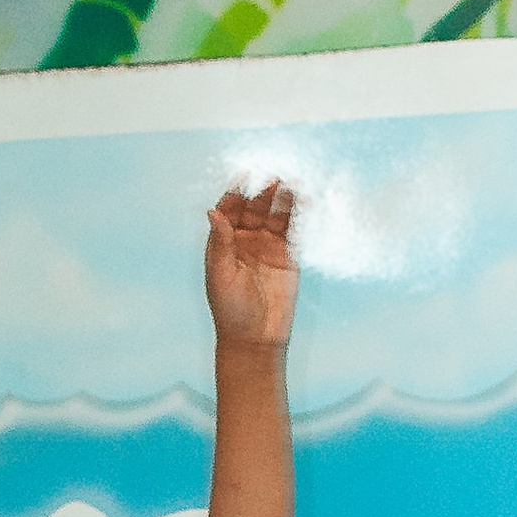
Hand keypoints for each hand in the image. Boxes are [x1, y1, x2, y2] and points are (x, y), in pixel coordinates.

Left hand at [204, 179, 298, 349]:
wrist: (256, 339)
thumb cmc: (231, 310)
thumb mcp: (221, 275)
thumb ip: (220, 242)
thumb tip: (213, 211)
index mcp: (224, 243)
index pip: (229, 210)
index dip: (235, 193)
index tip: (243, 177)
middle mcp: (245, 240)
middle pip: (254, 208)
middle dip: (262, 193)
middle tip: (272, 181)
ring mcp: (267, 245)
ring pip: (274, 214)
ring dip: (281, 198)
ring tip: (290, 183)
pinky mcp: (287, 254)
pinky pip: (292, 228)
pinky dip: (298, 213)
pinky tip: (304, 199)